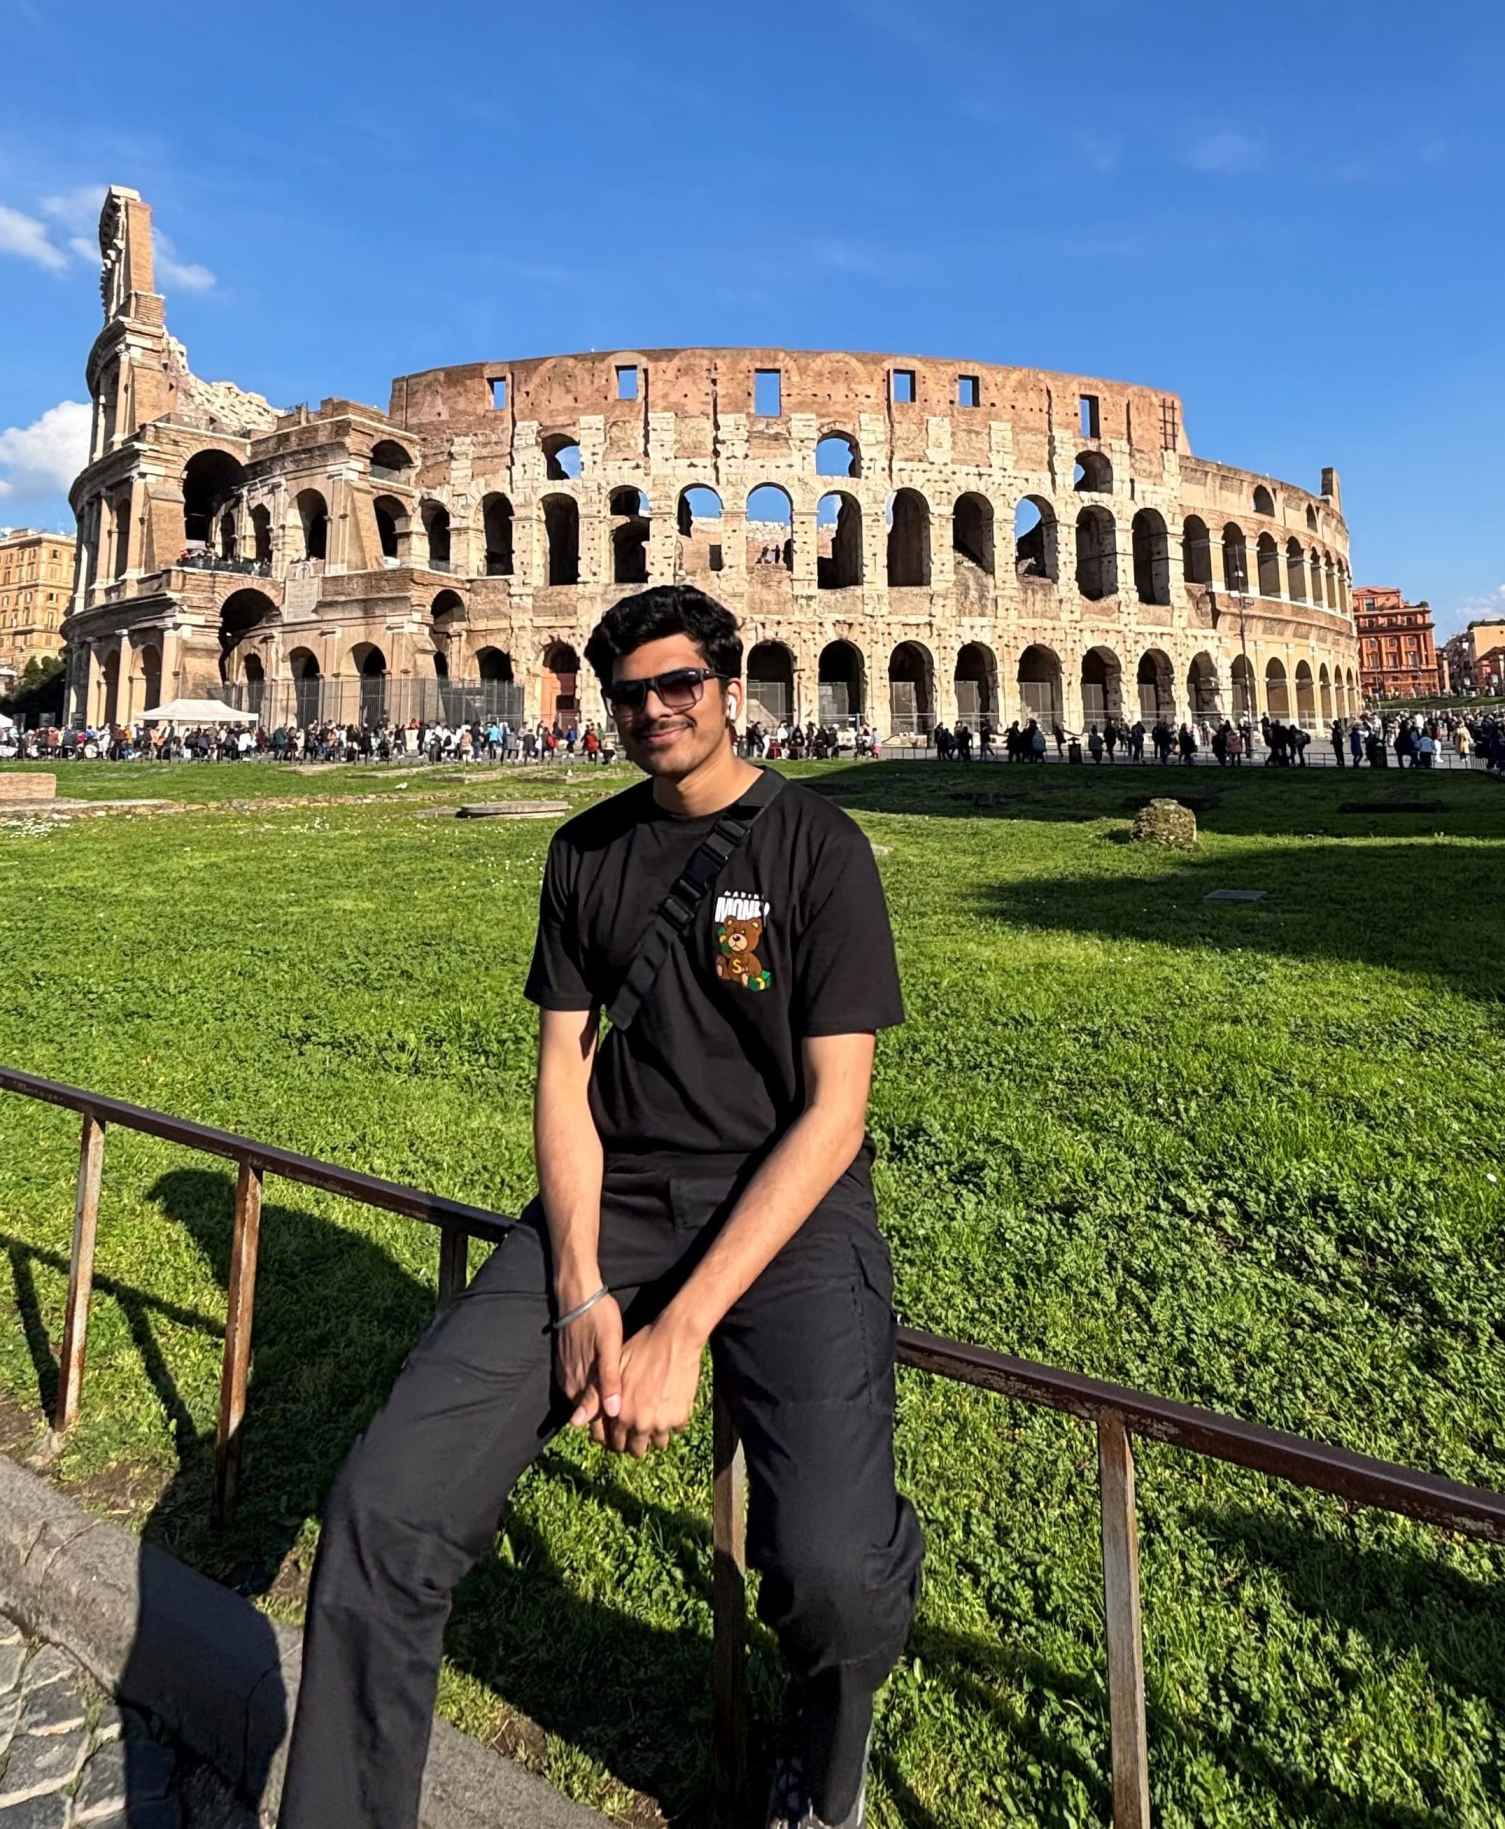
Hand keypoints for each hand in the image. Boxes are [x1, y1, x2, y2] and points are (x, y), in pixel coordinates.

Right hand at [556, 1295, 622, 1431]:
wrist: (577, 1294)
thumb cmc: (597, 1318)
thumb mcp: (608, 1348)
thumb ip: (608, 1382)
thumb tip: (612, 1412)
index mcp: (581, 1386)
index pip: (595, 1422)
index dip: (613, 1432)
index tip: (630, 1439)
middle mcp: (570, 1386)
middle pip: (589, 1415)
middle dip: (608, 1424)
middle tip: (632, 1429)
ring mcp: (566, 1376)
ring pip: (584, 1403)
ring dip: (600, 1410)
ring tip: (624, 1413)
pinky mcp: (565, 1366)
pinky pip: (579, 1389)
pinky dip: (593, 1395)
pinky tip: (607, 1390)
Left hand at [604, 1314, 704, 1457]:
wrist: (675, 1338)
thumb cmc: (641, 1349)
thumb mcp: (613, 1371)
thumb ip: (595, 1399)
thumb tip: (575, 1423)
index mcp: (622, 1415)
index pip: (615, 1443)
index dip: (616, 1438)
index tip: (621, 1432)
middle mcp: (641, 1424)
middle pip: (637, 1449)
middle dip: (635, 1441)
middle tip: (638, 1426)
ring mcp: (663, 1422)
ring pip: (658, 1443)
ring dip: (655, 1434)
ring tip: (654, 1417)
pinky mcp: (681, 1416)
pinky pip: (676, 1430)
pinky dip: (672, 1421)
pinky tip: (668, 1406)